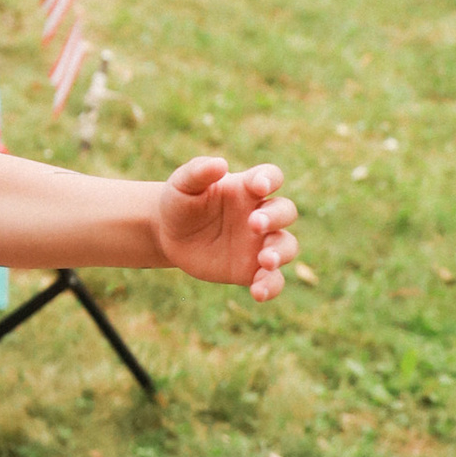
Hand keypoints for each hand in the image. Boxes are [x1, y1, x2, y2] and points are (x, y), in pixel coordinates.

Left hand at [155, 152, 297, 299]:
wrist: (168, 235)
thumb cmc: (180, 202)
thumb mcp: (182, 184)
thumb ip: (198, 171)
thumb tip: (220, 164)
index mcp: (246, 188)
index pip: (271, 177)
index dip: (270, 179)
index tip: (258, 187)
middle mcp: (260, 214)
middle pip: (285, 211)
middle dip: (276, 217)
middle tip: (254, 224)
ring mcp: (258, 243)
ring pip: (287, 246)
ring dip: (280, 253)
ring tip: (265, 260)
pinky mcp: (251, 270)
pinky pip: (273, 279)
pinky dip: (271, 286)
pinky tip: (257, 292)